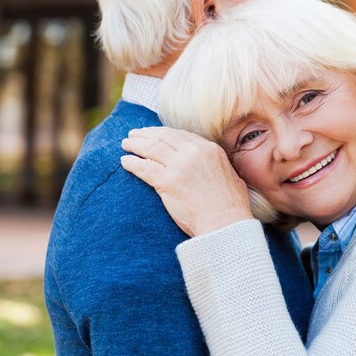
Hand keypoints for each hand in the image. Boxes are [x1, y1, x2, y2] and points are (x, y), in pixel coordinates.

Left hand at [120, 127, 252, 236]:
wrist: (225, 222)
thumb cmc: (231, 206)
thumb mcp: (231, 175)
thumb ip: (218, 165)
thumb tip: (215, 165)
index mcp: (209, 149)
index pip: (180, 134)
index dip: (162, 132)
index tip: (153, 133)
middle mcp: (193, 152)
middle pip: (163, 137)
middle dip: (146, 134)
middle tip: (133, 135)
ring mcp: (179, 166)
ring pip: (151, 148)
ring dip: (135, 145)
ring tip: (125, 145)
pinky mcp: (167, 182)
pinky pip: (144, 168)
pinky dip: (132, 163)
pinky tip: (124, 162)